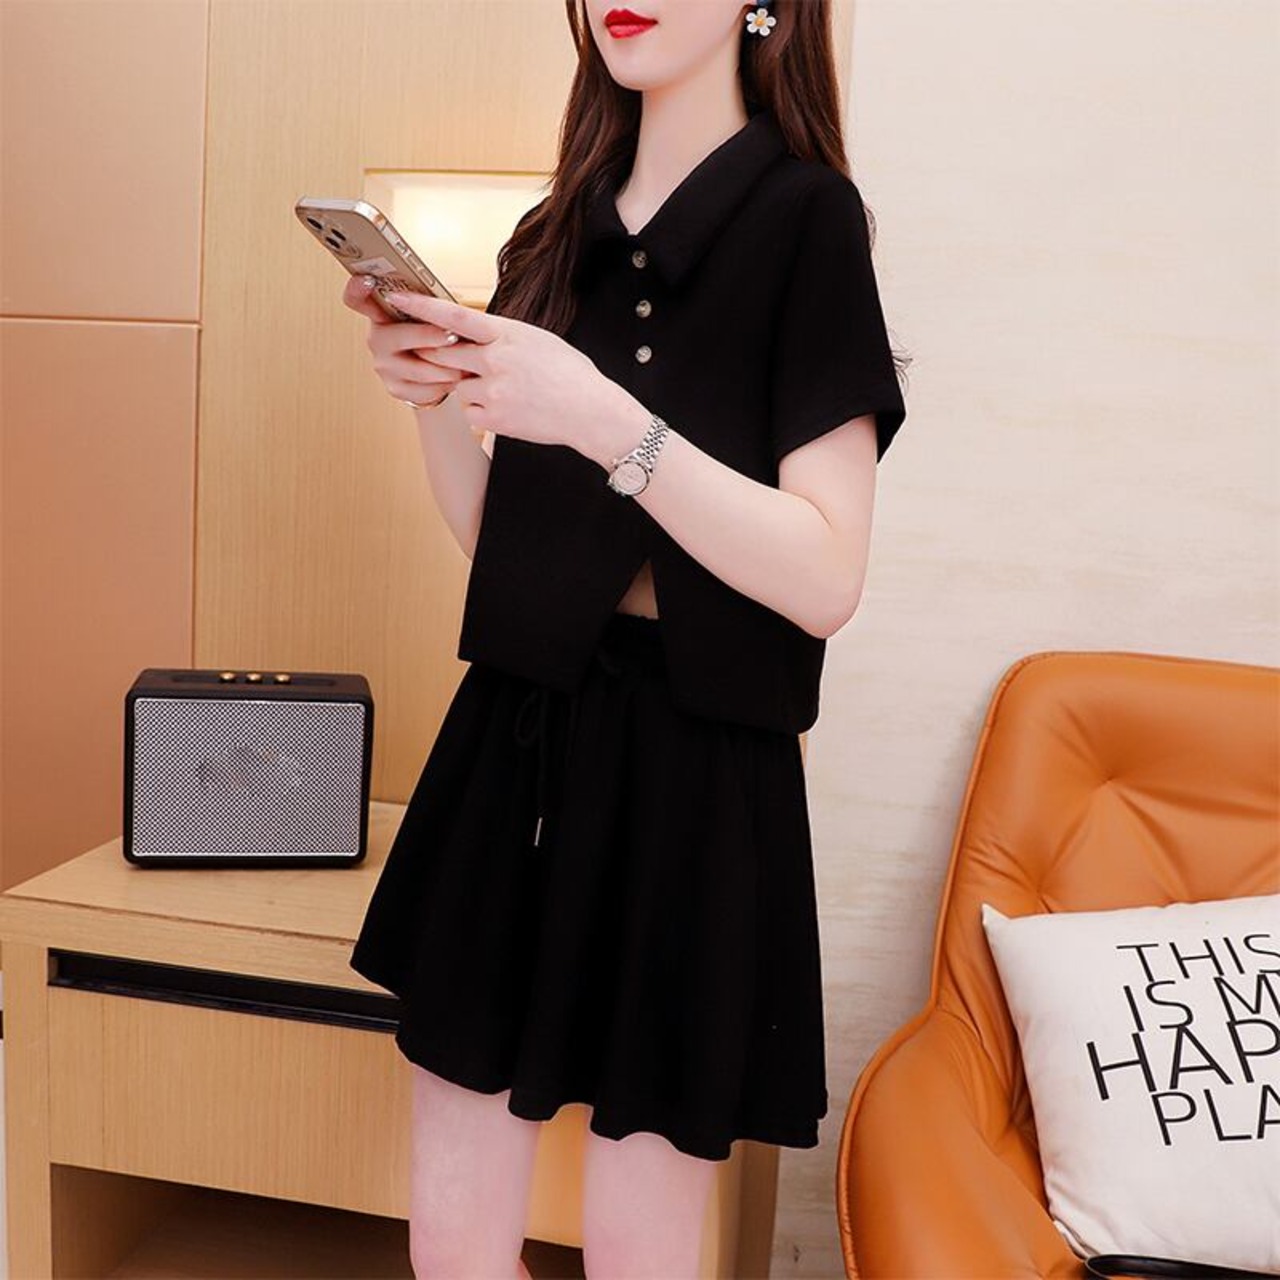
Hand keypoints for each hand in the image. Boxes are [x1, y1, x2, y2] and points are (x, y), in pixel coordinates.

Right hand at [341, 275, 462, 406]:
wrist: (433, 372)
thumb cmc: (432, 334)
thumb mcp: (428, 314)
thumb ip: (427, 305)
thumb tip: (447, 303)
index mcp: (381, 314)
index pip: (357, 299)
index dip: (357, 289)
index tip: (367, 280)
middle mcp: (377, 340)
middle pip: (397, 337)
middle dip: (428, 337)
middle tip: (453, 335)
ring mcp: (384, 367)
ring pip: (417, 368)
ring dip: (446, 365)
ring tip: (467, 360)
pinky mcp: (397, 389)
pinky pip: (426, 389)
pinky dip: (447, 383)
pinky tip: (459, 376)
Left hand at [382, 289, 644, 457]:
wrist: (590, 412)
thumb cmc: (569, 375)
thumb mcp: (538, 340)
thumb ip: (502, 337)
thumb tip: (474, 334)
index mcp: (507, 334)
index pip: (453, 315)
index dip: (421, 306)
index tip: (397, 296)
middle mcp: (495, 360)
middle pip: (445, 353)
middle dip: (445, 358)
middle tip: (464, 363)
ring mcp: (492, 390)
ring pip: (459, 386)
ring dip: (472, 389)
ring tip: (507, 393)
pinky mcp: (492, 419)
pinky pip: (469, 412)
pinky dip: (482, 412)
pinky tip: (509, 410)